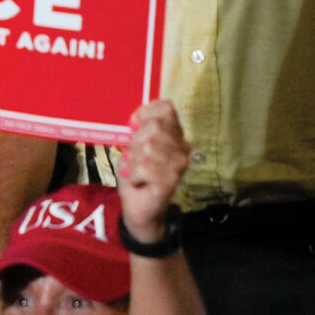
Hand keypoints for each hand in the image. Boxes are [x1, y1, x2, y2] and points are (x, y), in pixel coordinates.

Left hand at [116, 100, 188, 239]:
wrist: (138, 206)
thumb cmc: (135, 174)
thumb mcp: (134, 147)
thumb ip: (138, 131)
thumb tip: (135, 122)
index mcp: (174, 134)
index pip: (166, 108)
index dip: (145, 113)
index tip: (132, 126)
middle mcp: (182, 147)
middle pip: (154, 127)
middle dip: (134, 142)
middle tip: (133, 158)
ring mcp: (179, 164)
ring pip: (148, 148)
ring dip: (132, 161)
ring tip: (135, 171)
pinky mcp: (172, 180)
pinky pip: (144, 168)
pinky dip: (133, 174)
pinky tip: (138, 180)